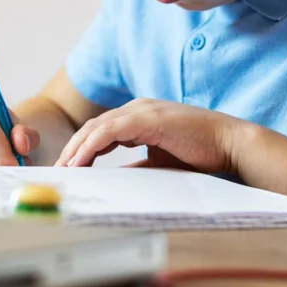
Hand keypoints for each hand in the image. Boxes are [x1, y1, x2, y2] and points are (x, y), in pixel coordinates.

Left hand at [54, 99, 242, 172]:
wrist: (229, 143)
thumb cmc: (201, 152)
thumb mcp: (160, 160)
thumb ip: (138, 164)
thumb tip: (117, 178)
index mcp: (139, 115)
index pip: (100, 130)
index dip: (81, 149)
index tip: (68, 170)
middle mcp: (137, 108)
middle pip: (93, 127)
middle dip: (72, 150)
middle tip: (56, 172)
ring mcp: (141, 110)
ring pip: (97, 127)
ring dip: (76, 149)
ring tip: (64, 169)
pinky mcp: (147, 118)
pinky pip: (109, 131)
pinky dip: (91, 146)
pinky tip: (80, 162)